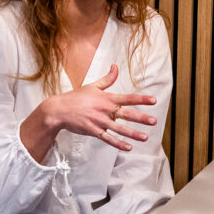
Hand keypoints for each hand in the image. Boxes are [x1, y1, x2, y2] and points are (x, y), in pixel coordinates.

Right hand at [44, 64, 158, 152]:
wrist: (59, 110)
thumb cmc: (76, 97)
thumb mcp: (92, 86)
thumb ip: (108, 79)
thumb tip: (116, 66)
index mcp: (106, 98)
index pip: (128, 98)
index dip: (141, 99)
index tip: (153, 100)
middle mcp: (105, 110)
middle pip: (126, 114)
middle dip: (141, 118)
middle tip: (154, 121)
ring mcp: (99, 121)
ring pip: (119, 129)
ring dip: (133, 133)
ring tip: (145, 137)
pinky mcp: (93, 131)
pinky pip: (108, 139)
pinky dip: (118, 144)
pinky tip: (128, 147)